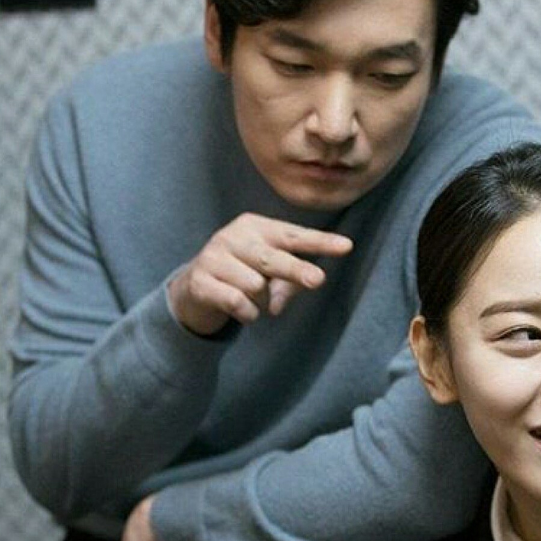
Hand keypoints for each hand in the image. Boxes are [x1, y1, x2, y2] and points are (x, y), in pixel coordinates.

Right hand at [169, 214, 352, 334]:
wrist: (194, 287)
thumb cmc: (243, 273)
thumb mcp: (269, 273)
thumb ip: (286, 283)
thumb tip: (277, 305)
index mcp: (256, 226)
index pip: (293, 235)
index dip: (320, 242)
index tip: (346, 247)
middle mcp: (234, 236)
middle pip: (274, 258)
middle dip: (296, 269)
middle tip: (317, 280)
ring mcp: (214, 256)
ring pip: (255, 286)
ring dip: (262, 301)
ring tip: (253, 298)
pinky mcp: (200, 280)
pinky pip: (237, 302)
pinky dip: (248, 313)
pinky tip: (244, 311)